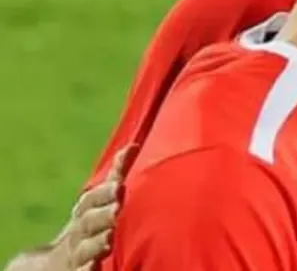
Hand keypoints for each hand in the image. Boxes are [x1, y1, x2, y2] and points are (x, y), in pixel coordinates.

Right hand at [56, 145, 136, 270]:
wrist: (55, 265)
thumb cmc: (88, 227)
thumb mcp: (98, 203)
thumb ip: (115, 176)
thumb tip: (133, 146)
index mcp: (84, 213)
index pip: (90, 200)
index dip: (102, 193)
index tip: (118, 186)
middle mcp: (78, 232)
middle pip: (87, 222)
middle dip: (101, 215)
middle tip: (116, 210)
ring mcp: (75, 255)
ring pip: (83, 249)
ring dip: (95, 243)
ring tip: (108, 239)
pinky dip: (85, 270)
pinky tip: (93, 266)